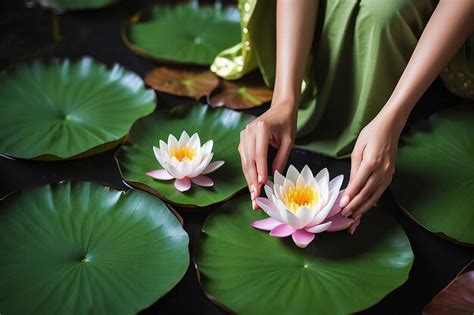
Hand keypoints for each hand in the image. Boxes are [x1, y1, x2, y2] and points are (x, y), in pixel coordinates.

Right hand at [238, 101, 296, 208]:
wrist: (280, 109)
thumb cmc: (287, 124)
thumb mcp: (289, 141)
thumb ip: (282, 158)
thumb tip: (274, 177)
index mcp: (261, 129)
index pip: (259, 154)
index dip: (260, 171)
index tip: (262, 186)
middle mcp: (249, 131)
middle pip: (249, 160)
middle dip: (252, 181)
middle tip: (255, 199)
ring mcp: (244, 135)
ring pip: (245, 162)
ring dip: (249, 179)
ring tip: (253, 196)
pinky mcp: (243, 140)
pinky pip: (245, 158)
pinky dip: (249, 172)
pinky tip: (252, 184)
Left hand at [340, 109, 404, 232]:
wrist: (390, 127)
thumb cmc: (370, 134)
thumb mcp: (357, 149)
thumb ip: (354, 168)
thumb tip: (350, 186)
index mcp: (372, 162)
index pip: (359, 183)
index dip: (350, 196)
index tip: (342, 205)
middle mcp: (382, 170)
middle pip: (367, 193)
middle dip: (356, 206)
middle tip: (345, 216)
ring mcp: (389, 173)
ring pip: (375, 195)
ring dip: (365, 207)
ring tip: (355, 217)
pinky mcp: (391, 175)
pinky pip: (380, 191)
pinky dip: (373, 201)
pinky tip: (365, 207)